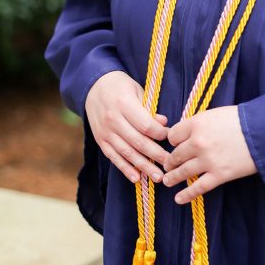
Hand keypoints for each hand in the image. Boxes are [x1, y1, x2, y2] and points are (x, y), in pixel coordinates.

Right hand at [85, 70, 169, 184]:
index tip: (171, 138)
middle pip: (138, 142)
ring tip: (157, 177)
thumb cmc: (120, 86)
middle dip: (156, 155)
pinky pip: (113, 157)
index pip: (145, 125)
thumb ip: (149, 109)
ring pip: (127, 153)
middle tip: (170, 165)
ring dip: (143, 166)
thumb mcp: (137, 90)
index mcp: (124, 105)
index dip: (160, 134)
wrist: (93, 86)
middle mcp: (113, 120)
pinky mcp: (100, 140)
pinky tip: (136, 178)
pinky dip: (125, 168)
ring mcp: (105, 132)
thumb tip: (163, 123)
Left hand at [163, 105, 256, 203]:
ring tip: (168, 181)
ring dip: (173, 177)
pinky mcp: (219, 175)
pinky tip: (178, 199)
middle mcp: (198, 142)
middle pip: (175, 155)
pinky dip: (186, 195)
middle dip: (170, 161)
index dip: (173, 140)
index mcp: (197, 123)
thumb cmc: (244, 119)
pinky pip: (198, 187)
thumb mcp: (217, 114)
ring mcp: (207, 160)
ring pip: (182, 172)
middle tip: (167, 165)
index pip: (173, 135)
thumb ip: (201, 123)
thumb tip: (190, 133)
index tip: (175, 145)